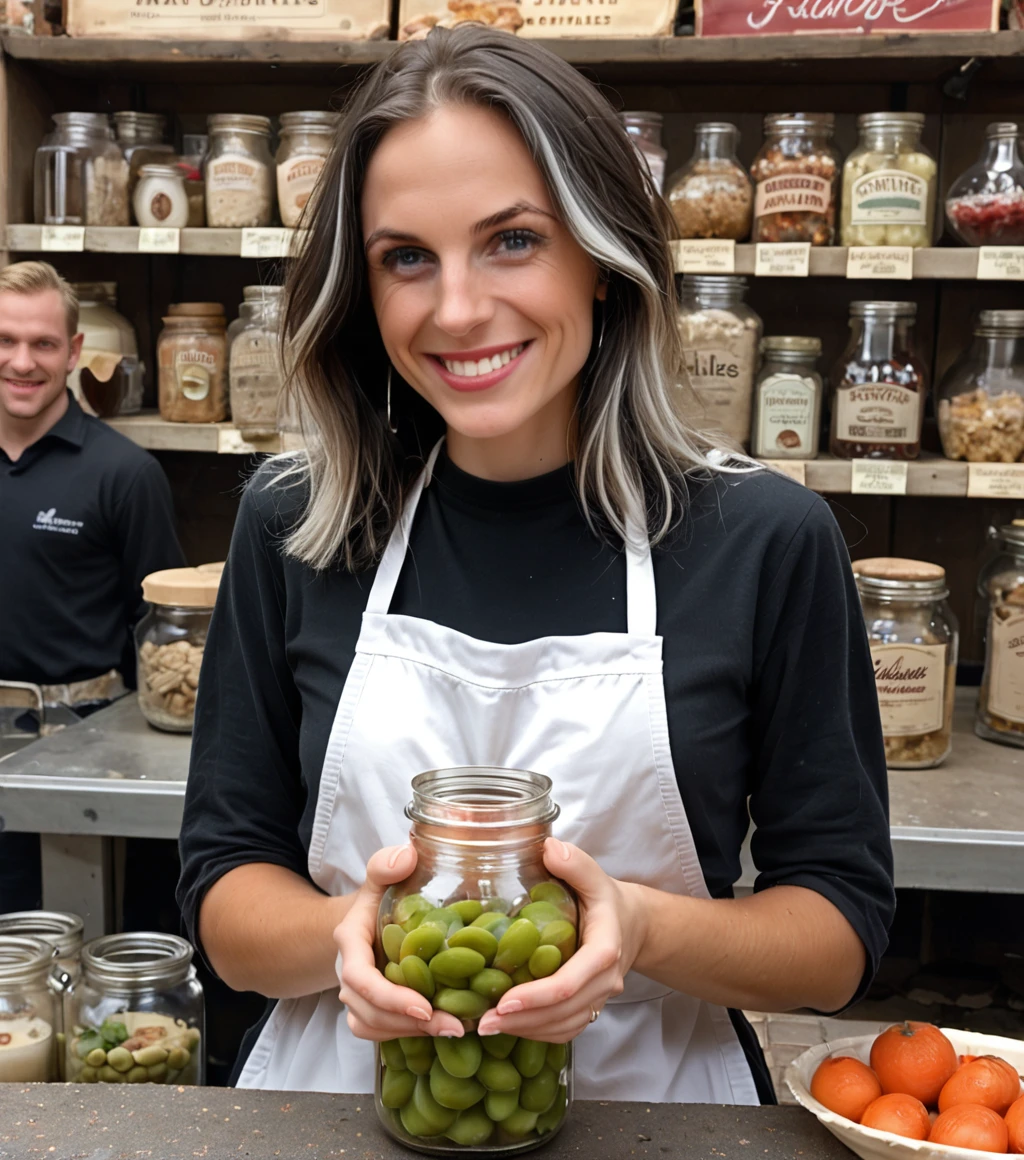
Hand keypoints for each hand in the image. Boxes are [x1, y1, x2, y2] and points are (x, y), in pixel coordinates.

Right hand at [335, 844, 465, 1040]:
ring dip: (411, 1033)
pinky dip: (407, 1035)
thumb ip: (386, 864)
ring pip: (373, 1027)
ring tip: (455, 1028)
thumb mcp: (380, 876)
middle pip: (368, 1012)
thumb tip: (406, 855)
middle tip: (454, 1025)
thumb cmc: (378, 896)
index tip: (424, 1007)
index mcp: (350, 942)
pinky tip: (441, 1029)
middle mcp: (348, 974)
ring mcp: (357, 995)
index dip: (389, 998)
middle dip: (409, 1024)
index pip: (359, 979)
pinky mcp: (371, 1009)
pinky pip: (380, 1032)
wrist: (364, 919)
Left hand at [475, 838, 645, 1042]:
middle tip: (483, 1022)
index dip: (537, 996)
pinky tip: (509, 1026)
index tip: (503, 1002)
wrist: (633, 924)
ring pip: (565, 1026)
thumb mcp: (595, 875)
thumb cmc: (607, 899)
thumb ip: (575, 862)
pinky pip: (566, 1029)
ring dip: (526, 1030)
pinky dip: (537, 1032)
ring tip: (488, 1026)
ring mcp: (600, 998)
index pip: (571, 982)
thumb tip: (549, 848)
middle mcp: (606, 980)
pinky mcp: (590, 1007)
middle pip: (565, 1011)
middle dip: (523, 1020)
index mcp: (605, 949)